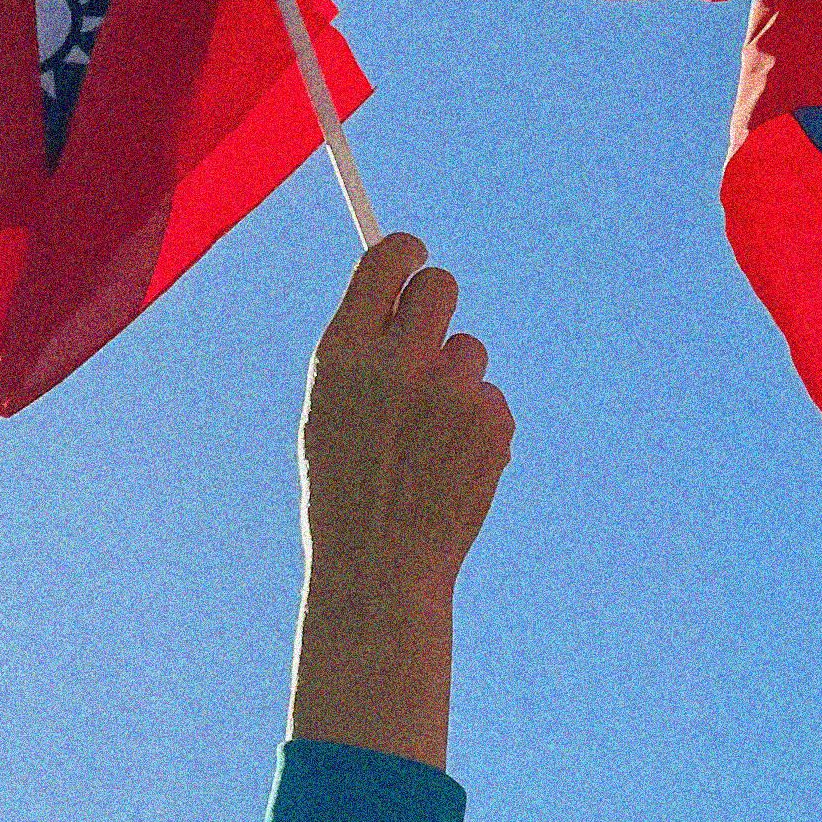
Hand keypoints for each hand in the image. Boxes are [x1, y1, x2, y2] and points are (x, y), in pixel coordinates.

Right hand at [289, 234, 516, 767]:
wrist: (378, 568)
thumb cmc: (344, 488)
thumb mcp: (330, 411)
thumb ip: (362, 351)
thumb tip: (400, 292)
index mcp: (343, 353)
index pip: (386, 261)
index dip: (405, 252)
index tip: (414, 256)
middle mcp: (397, 362)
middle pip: (440, 287)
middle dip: (436, 305)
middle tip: (428, 339)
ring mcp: (449, 391)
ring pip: (470, 350)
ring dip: (455, 380)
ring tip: (426, 439)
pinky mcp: (491, 420)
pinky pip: (490, 396)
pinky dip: (476, 425)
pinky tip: (449, 467)